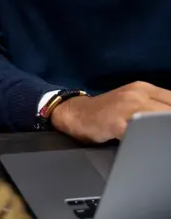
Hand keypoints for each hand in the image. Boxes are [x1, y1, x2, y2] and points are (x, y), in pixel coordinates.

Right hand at [51, 82, 170, 142]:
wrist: (74, 113)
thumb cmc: (106, 114)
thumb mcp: (133, 102)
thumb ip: (155, 107)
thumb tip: (168, 120)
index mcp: (144, 88)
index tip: (168, 126)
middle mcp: (137, 93)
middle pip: (169, 110)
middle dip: (168, 124)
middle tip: (163, 133)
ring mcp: (126, 106)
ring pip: (159, 119)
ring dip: (161, 130)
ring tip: (159, 138)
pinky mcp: (116, 122)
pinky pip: (141, 132)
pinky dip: (148, 139)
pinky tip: (147, 145)